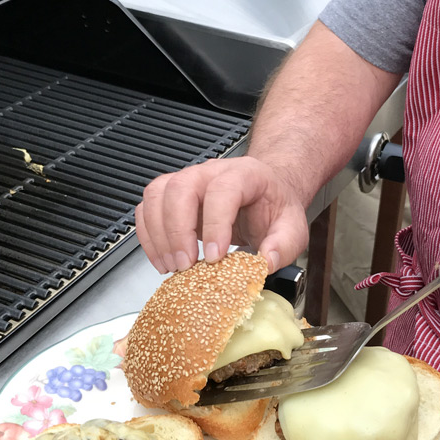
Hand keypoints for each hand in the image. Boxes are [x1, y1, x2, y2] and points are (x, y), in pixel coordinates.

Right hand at [135, 157, 308, 273]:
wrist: (265, 192)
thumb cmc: (274, 206)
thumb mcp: (293, 227)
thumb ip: (284, 245)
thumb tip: (265, 262)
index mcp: (245, 174)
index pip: (223, 190)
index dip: (215, 224)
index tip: (215, 257)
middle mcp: (211, 172)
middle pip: (181, 187)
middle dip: (178, 230)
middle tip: (186, 265)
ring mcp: (187, 181)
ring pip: (158, 194)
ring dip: (159, 234)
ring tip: (172, 266)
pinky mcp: (171, 196)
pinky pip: (147, 208)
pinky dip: (148, 236)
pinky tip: (161, 259)